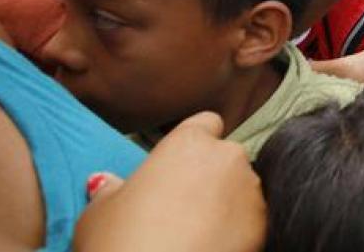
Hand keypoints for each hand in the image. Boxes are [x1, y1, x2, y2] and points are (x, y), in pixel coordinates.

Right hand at [74, 112, 264, 251]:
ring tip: (198, 231)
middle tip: (184, 206)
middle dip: (212, 174)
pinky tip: (213, 246)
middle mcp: (227, 157)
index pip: (206, 123)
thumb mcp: (99, 213)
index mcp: (189, 142)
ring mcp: (251, 190)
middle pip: (225, 157)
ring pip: (242, 187)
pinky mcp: (264, 223)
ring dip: (227, 201)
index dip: (196, 141)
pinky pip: (252, 218)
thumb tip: (103, 182)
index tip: (180, 164)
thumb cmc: (121, 241)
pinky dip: (238, 228)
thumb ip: (110, 189)